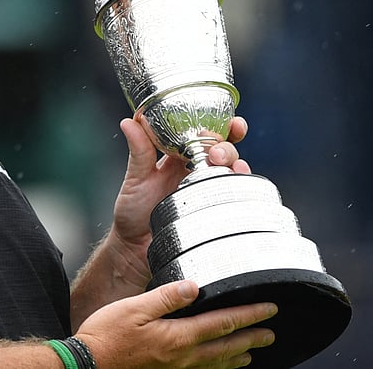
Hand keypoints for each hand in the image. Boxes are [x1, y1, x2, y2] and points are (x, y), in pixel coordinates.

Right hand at [75, 279, 276, 367]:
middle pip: (226, 347)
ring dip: (236, 356)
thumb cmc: (107, 336)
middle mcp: (182, 358)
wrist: (87, 365)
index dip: (248, 315)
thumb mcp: (134, 307)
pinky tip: (217, 367)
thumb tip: (194, 285)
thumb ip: (167, 296)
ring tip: (251, 352)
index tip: (269, 309)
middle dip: (251, 338)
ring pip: (216, 365)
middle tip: (270, 333)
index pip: (222, 323)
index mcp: (178, 337)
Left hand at [107, 116, 249, 285]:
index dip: (221, 125)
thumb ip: (138, 151)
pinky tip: (240, 184)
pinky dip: (243, 186)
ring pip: (233, 170)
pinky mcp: (214, 211)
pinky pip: (236, 195)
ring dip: (237, 164)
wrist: (136, 250)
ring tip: (230, 168)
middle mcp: (197, 170)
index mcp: (179, 156)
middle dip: (227, 146)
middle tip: (216, 154)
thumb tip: (129, 122)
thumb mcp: (135, 178)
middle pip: (224, 150)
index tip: (232, 122)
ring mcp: (207, 191)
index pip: (204, 134)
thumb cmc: (133, 213)